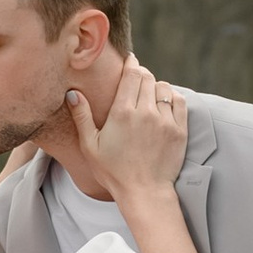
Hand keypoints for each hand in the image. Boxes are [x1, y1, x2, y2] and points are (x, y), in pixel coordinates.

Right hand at [72, 56, 188, 202]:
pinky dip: (171, 96)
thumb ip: (82, 117)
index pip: (131, 75)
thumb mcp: (90, 146)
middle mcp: (145, 112)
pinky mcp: (179, 130)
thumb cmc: (113, 171)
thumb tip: (72, 93)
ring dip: (155, 85)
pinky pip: (178, 101)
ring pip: (163, 87)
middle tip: (137, 77)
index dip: (131, 63)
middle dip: (141, 73)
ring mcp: (164, 120)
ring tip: (149, 92)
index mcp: (122, 113)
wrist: (144, 192)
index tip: (130, 60)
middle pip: (147, 77)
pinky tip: (164, 102)